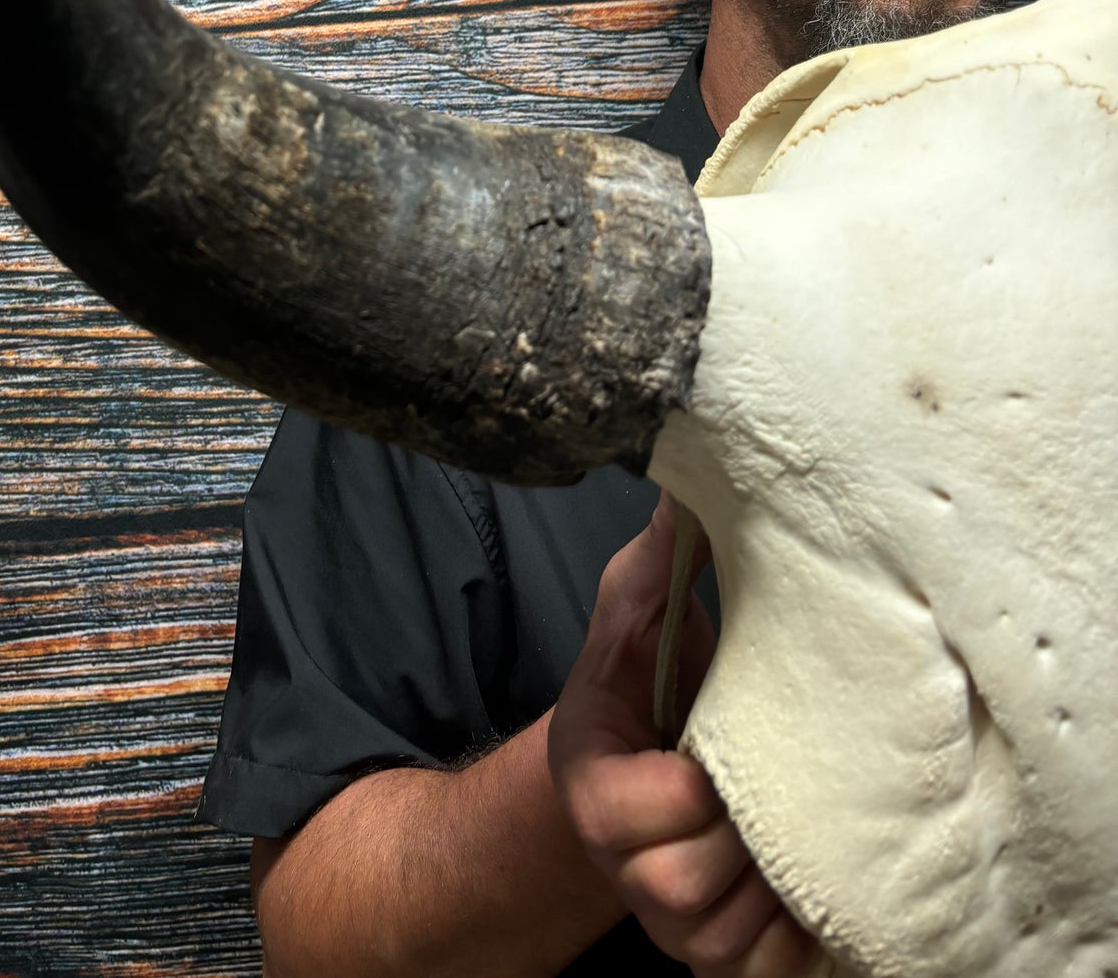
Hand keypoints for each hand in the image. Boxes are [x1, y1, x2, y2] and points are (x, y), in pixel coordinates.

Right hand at [548, 495, 819, 976]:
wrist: (644, 772)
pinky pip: (773, 972)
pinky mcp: (720, 962)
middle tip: (784, 782)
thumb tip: (689, 482)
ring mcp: (673, 927)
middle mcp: (625, 871)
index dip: (707, 782)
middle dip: (750, 834)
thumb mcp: (637, 620)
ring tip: (799, 822)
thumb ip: (656, 563)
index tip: (725, 739)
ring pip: (738, 937)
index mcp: (594, 790)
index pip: (665, 807)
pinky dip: (802, 934)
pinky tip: (816, 877)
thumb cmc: (643, 693)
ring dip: (782, 880)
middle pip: (695, 884)